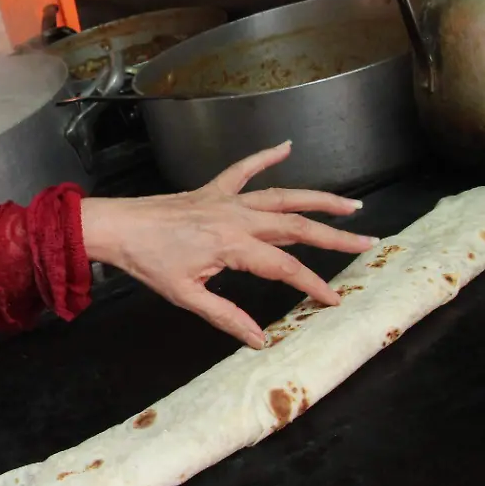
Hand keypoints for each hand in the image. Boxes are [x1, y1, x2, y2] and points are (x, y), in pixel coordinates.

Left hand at [79, 142, 376, 347]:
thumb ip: (227, 317)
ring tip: (350, 205)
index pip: (285, 268)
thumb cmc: (147, 262)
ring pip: (282, 196)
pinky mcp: (212, 190)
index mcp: (233, 246)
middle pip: (296, 226)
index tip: (335, 299)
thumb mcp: (187, 296)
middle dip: (335, 236)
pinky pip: (244, 169)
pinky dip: (265, 156)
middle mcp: (237, 217)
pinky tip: (286, 145)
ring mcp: (226, 200)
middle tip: (367, 242)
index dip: (313, 285)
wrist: (117, 227)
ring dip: (317, 199)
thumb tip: (260, 340)